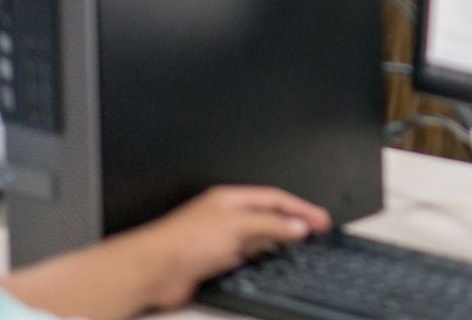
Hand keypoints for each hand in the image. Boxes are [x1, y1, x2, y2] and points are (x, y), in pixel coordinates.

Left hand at [123, 187, 331, 308]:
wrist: (151, 271)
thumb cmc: (182, 241)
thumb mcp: (236, 226)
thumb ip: (270, 225)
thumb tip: (297, 226)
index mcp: (232, 200)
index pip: (275, 199)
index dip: (300, 208)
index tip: (319, 219)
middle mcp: (227, 218)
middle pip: (268, 218)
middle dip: (293, 223)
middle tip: (316, 231)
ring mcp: (221, 241)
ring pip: (258, 240)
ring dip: (278, 243)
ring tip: (300, 247)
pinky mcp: (215, 263)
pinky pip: (246, 260)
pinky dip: (261, 261)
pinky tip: (270, 265)